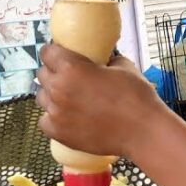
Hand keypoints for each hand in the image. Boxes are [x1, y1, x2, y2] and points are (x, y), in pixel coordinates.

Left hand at [36, 44, 174, 158]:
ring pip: (42, 97)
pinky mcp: (58, 133)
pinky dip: (53, 118)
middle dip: (53, 73)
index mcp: (71, 67)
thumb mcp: (122, 66)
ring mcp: (56, 113)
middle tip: (68, 78)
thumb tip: (103, 58)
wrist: (143, 131)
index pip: (47, 53)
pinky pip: (45, 121)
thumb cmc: (136, 96)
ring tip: (69, 99)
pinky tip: (67, 117)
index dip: (54, 53)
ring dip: (52, 95)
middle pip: (42, 75)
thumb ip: (105, 59)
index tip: (60, 56)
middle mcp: (58, 89)